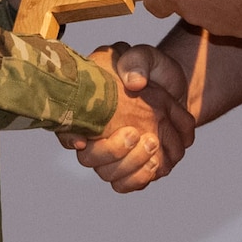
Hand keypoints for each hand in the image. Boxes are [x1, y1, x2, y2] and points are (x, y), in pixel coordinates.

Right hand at [60, 44, 197, 191]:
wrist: (177, 90)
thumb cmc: (154, 72)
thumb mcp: (147, 57)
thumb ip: (137, 61)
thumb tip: (134, 82)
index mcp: (88, 107)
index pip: (65, 127)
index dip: (69, 136)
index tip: (84, 139)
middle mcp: (95, 135)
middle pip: (88, 158)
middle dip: (111, 151)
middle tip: (135, 133)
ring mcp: (113, 154)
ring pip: (108, 174)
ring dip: (130, 164)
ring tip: (153, 143)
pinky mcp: (131, 167)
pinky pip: (126, 184)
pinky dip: (140, 177)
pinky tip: (156, 162)